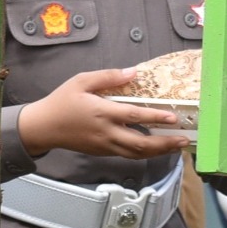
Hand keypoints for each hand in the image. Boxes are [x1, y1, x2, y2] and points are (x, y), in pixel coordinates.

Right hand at [17, 67, 188, 159]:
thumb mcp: (81, 81)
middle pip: (140, 144)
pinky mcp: (102, 152)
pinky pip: (127, 155)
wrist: (43, 128)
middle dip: (164, 144)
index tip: (173, 118)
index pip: (133, 117)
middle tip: (183, 140)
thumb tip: (133, 72)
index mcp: (101, 113)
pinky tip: (156, 148)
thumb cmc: (62, 101)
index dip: (155, 118)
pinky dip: (145, 153)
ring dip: (159, 151)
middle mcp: (106, 133)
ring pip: (136, 154)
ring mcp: (105, 146)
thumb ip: (108, 77)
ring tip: (176, 147)